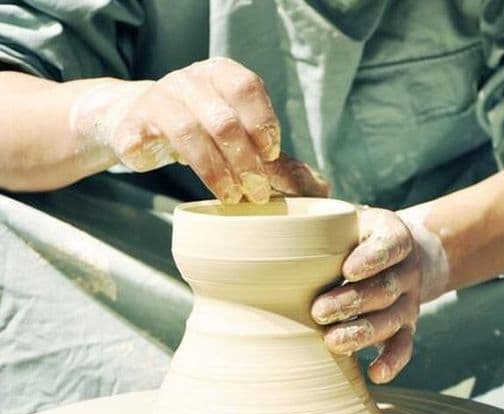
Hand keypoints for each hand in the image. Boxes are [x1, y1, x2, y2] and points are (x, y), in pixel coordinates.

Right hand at [70, 57, 327, 201]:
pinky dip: (163, 163)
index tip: (271, 155)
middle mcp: (189, 80)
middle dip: (244, 160)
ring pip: (189, 132)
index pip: (246, 87)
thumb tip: (321, 189)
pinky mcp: (131, 124)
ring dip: (215, 171)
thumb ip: (277, 162)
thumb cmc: (203, 130)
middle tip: (257, 193)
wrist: (140, 121)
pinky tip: (179, 183)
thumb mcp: (242, 140)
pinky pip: (144, 141)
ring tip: (231, 197)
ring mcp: (158, 99)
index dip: (262, 122)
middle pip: (222, 118)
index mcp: (221, 74)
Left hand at [311, 207, 448, 383]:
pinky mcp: (407, 326)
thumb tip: (261, 202)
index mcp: (393, 234)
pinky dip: (393, 361)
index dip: (372, 258)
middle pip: (387, 286)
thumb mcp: (344, 215)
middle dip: (353, 301)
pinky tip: (375, 373)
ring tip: (333, 342)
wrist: (401, 255)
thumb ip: (313, 209)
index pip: (391, 244)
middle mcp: (407, 268)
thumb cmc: (355, 235)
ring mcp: (409, 300)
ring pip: (393, 318)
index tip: (347, 268)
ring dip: (363, 332)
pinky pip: (405, 345)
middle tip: (318, 311)